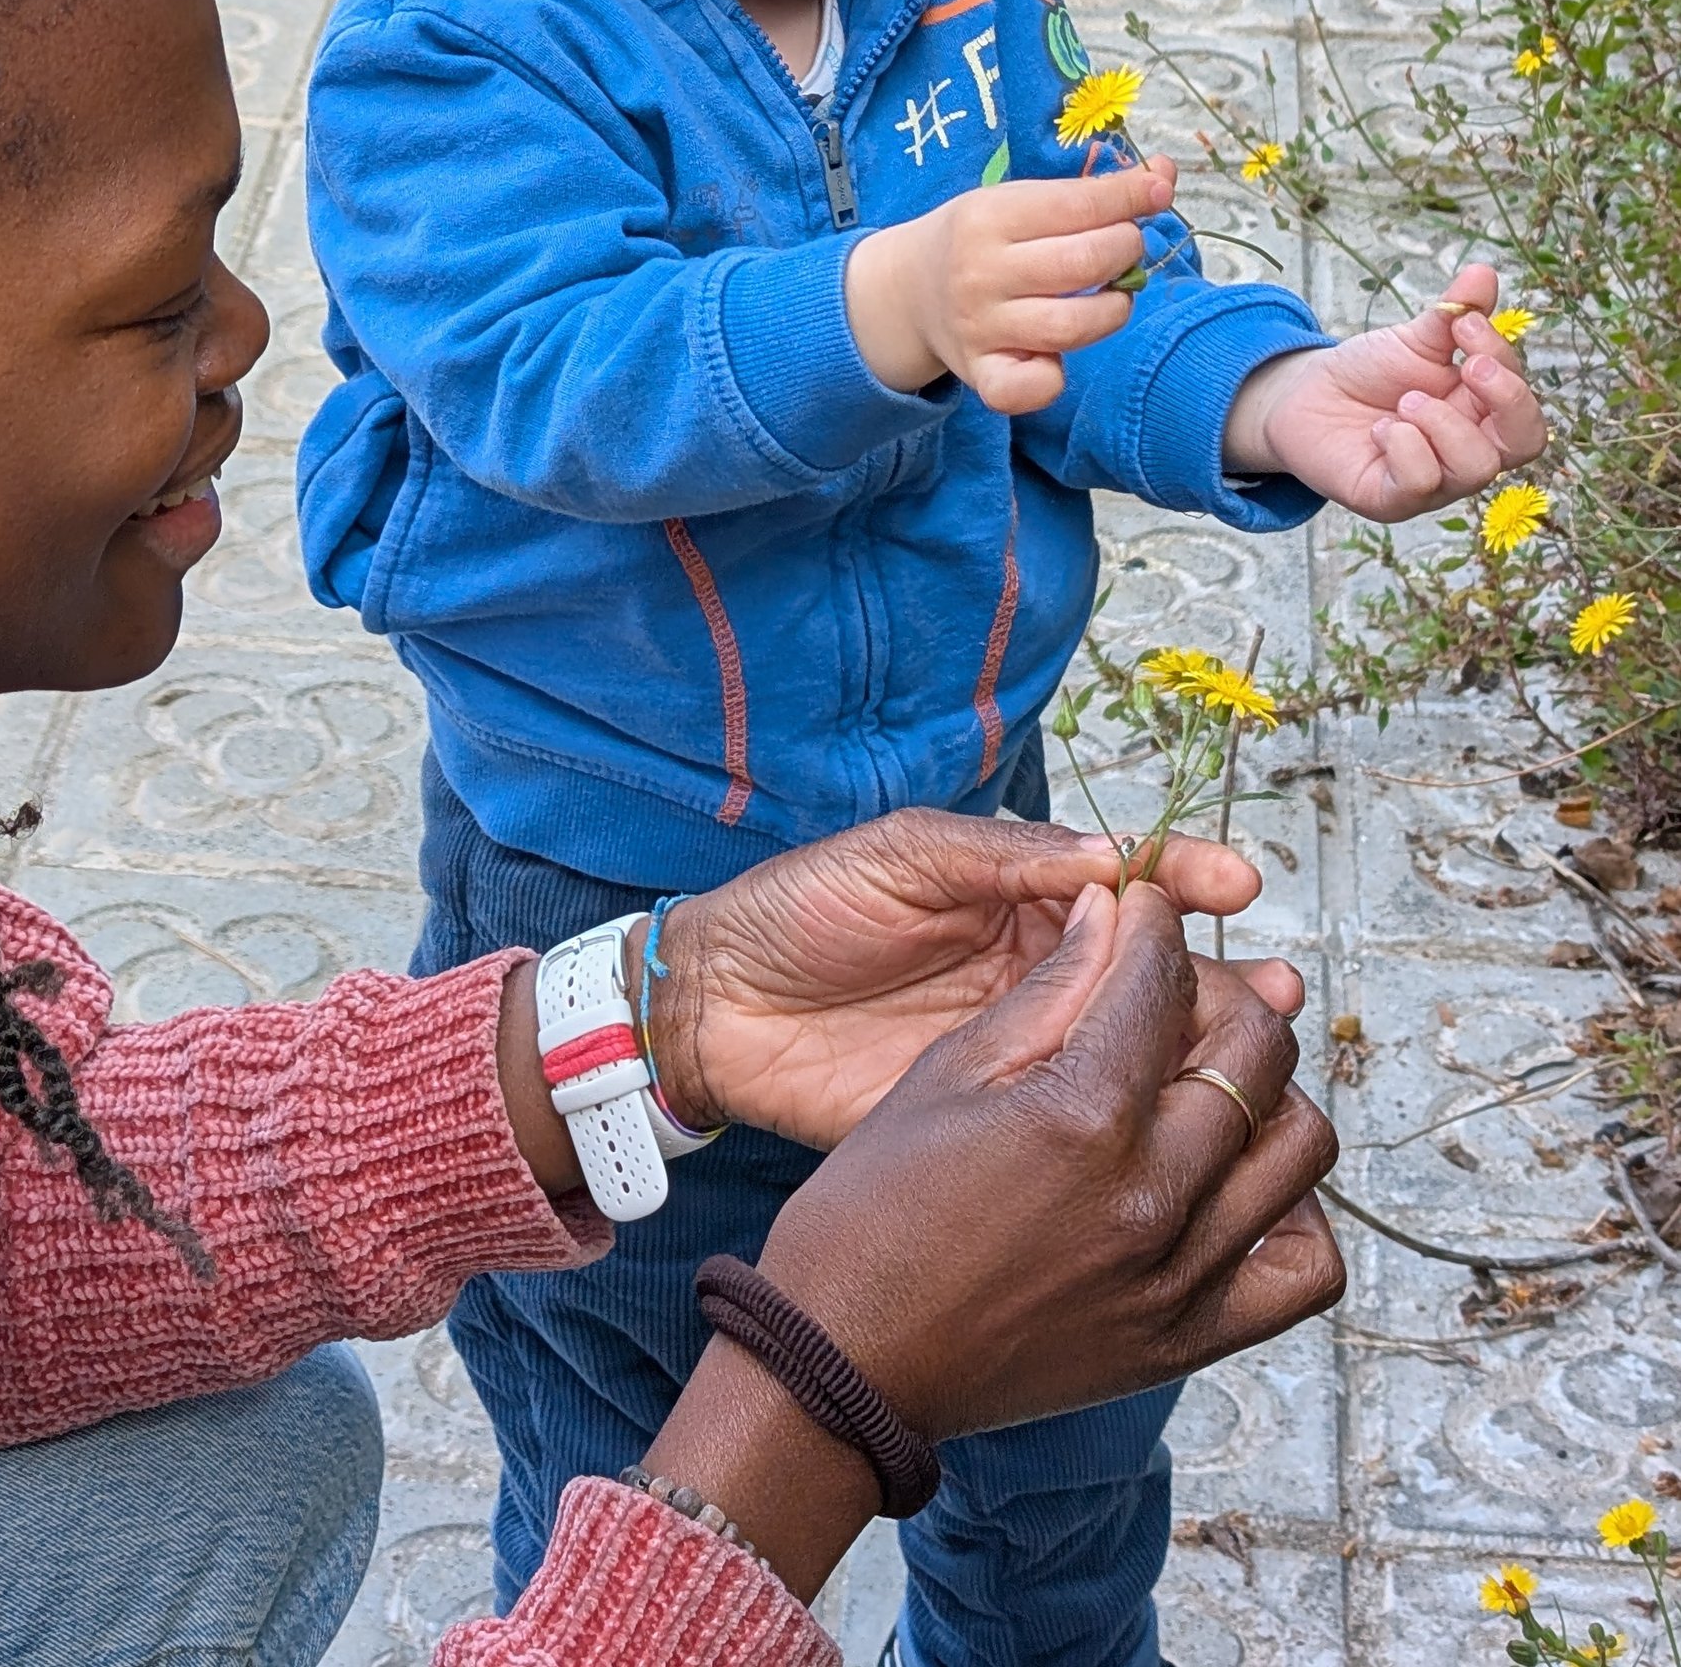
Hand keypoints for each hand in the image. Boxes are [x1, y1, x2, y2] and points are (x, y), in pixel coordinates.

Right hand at [641, 882, 1341, 1600]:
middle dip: (1218, 991)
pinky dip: (1293, 1211)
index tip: (1144, 907)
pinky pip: (1305, 1269)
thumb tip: (1109, 911)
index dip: (1155, 922)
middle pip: (1257, 1050)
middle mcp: (1149, 1196)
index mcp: (1079, 1117)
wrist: (849, 1358)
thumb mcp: (946, 1073)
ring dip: (1266, 1090)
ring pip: (1301, 1145)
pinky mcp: (1188, 1339)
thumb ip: (1047, 990)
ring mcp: (1180, 1276)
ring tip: (1208, 1077)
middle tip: (1173, 987)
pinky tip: (1236, 1177)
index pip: (1161, 979)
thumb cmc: (873, 1211)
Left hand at [645, 807, 1302, 1146]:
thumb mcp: (902, 858)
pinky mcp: (999, 1118)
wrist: (720, 1004)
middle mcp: (1041, 974)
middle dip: (1220, 979)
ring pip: (1136, 1054)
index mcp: (1023, 897)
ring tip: (1259, 1056)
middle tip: (1274, 991)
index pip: (1131, 887)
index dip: (1187, 882)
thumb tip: (1112, 860)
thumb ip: (1002, 857)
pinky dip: (1142, 1127)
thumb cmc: (803, 907)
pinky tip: (1192, 1136)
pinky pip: (1085, 1120)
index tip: (1239, 885)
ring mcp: (1027, 1051)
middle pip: (1156, 978)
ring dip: (1198, 1057)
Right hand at [845, 161, 1178, 413]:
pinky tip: (1059, 358)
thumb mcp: (1018, 201)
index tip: (1156, 191)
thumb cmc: (980, 240)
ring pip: (1072, 326)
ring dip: (1112, 309)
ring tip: (1110, 296)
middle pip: (1083, 264)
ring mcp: (980, 327)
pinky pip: (1027, 389)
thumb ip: (1088, 193)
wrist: (908, 290)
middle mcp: (980, 272)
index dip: (1130, 197)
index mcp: (987, 218)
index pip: (1077, 205)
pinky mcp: (982, 373)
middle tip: (1124, 248)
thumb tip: (1164, 174)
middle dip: (1125, 250)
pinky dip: (1053, 380)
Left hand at [1222, 263, 1544, 516]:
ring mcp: (1435, 480)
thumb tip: (1484, 272)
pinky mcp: (1393, 498)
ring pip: (1475, 468)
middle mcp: (1469, 450)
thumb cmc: (1370, 372)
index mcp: (1482, 412)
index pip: (1521, 400)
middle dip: (1507, 400)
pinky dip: (1407, 450)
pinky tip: (1382, 429)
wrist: (1307, 395)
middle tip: (1467, 366)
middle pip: (1524, 442)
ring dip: (1444, 425)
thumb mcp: (1413, 339)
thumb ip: (1453, 314)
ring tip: (1406, 401)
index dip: (1505, 363)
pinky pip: (1420, 485)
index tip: (1466, 324)